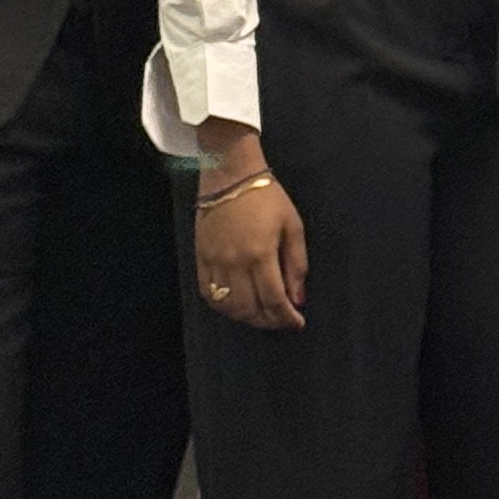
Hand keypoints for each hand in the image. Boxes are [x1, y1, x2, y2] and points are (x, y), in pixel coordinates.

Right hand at [193, 121, 306, 330]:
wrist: (230, 175)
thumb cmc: (268, 197)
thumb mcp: (293, 226)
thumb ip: (296, 264)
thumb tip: (298, 298)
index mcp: (261, 254)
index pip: (274, 299)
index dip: (286, 318)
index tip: (297, 323)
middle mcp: (235, 263)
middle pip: (249, 308)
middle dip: (268, 321)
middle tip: (281, 320)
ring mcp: (214, 261)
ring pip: (228, 305)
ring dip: (246, 317)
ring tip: (261, 315)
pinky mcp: (200, 257)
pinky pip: (208, 293)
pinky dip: (223, 306)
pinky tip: (236, 305)